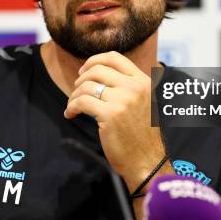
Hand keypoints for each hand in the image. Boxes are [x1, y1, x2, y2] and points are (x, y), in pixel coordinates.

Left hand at [63, 51, 166, 191]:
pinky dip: (71, 107)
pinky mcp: (109, 115)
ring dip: (74, 95)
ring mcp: (123, 100)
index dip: (94, 60)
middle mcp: (135, 87)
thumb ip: (129, 86)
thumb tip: (99, 73)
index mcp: (144, 81)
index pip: (114, 57)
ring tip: (73, 106)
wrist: (149, 162)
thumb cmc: (143, 136)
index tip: (83, 72)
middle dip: (80, 79)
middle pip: (97, 70)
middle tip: (76, 92)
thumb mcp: (145, 103)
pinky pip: (81, 102)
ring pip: (86, 86)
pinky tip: (71, 114)